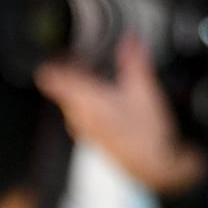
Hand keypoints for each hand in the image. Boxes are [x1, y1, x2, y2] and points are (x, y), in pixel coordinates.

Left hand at [34, 40, 206, 195]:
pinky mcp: (91, 135)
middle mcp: (77, 114)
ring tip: (103, 75)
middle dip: (75, 70)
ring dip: (85, 86)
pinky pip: (83, 112)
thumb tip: (130, 41)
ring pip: (74, 99)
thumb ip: (135, 62)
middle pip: (64, 87)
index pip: (54, 78)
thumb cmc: (146, 133)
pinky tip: (112, 99)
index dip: (56, 61)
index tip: (61, 51)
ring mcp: (82, 127)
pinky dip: (92, 101)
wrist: (153, 165)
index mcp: (86, 99)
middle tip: (89, 56)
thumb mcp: (146, 90)